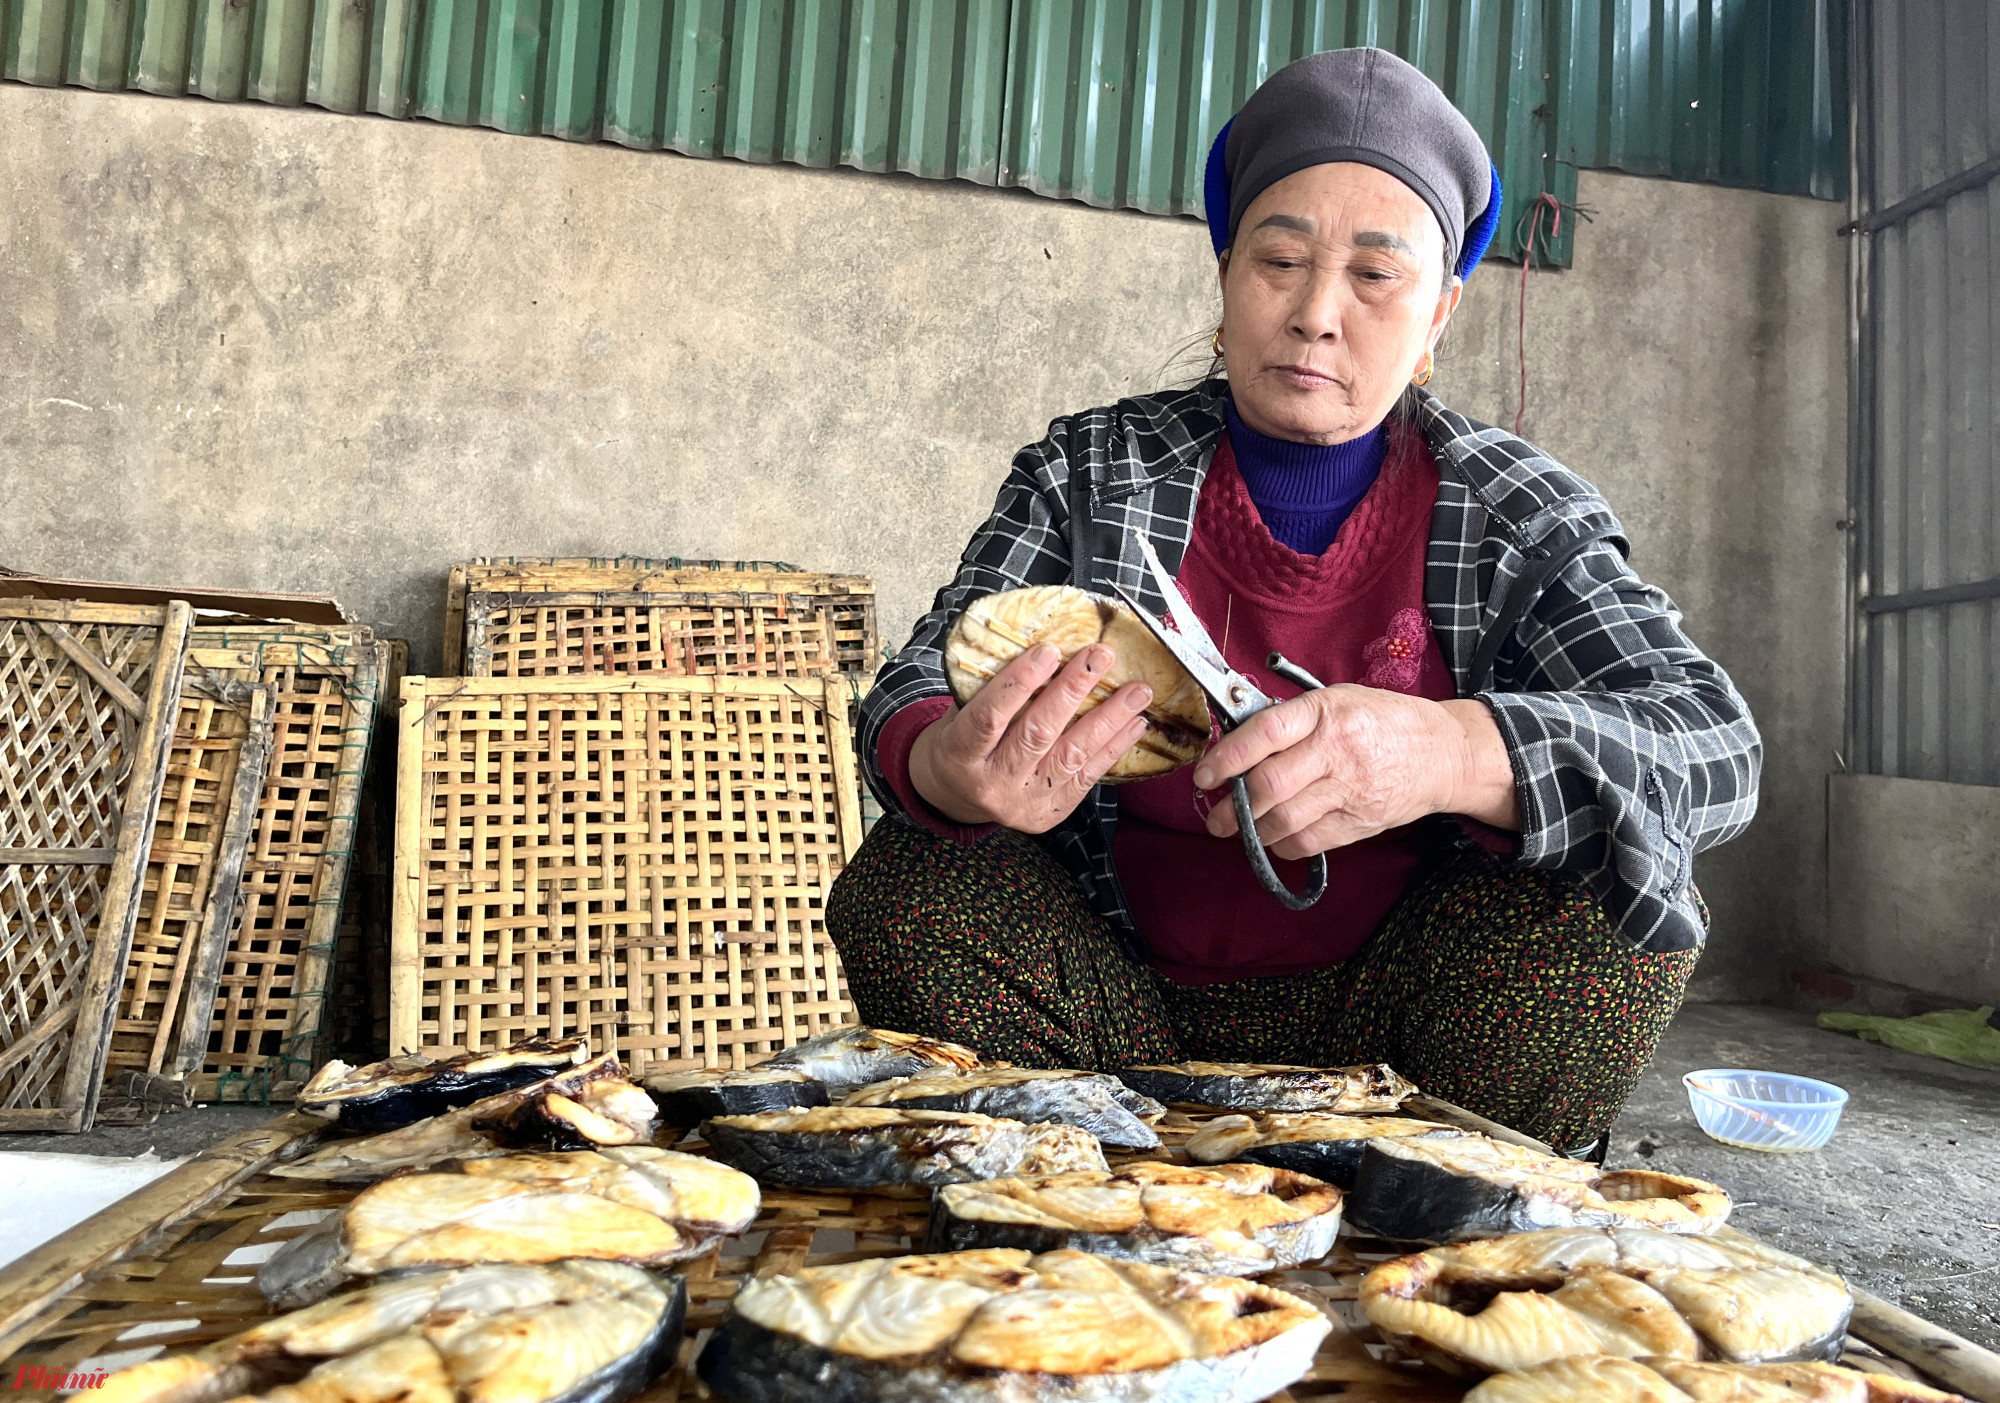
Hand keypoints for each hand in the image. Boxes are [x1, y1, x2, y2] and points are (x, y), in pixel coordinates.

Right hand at [909, 643, 1154, 830]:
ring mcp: (1023, 802)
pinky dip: (1114, 748)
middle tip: (1101, 656)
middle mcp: (992, 784)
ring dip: (1109, 719)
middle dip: (1073, 690)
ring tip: (1137, 692)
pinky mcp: (1051, 812)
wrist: (957, 798)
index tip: (1049, 650)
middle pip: (1037, 733)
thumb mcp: (958, 717)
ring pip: (1071, 756)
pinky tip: (1134, 723)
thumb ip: (990, 692)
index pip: (989, 717)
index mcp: (959, 755)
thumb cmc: (961, 744)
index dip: (1018, 683)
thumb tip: (1042, 649)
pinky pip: (1088, 777)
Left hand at [1191, 687, 1518, 858]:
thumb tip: (1238, 739)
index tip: (1204, 775)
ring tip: (1236, 829)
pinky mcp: (1362, 821)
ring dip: (1252, 830)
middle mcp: (1338, 749)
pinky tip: (1273, 837)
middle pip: (1270, 785)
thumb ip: (1293, 718)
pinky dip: (1282, 844)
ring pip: (1285, 819)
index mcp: (1327, 710)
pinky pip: (1309, 841)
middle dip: (1231, 806)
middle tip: (1213, 815)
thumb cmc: (1384, 720)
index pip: (1266, 733)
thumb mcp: (1340, 698)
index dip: (1227, 757)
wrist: (1444, 752)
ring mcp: (1351, 788)